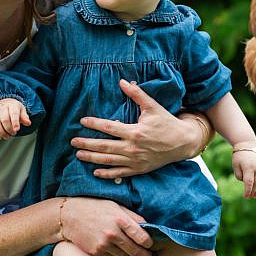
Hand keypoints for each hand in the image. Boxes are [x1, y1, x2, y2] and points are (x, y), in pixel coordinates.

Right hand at [0, 98, 30, 139]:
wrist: (4, 102)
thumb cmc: (14, 108)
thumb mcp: (21, 110)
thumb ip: (24, 117)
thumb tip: (28, 123)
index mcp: (12, 105)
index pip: (13, 114)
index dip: (15, 122)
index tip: (16, 130)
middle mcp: (2, 108)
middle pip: (4, 120)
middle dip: (9, 129)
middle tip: (13, 133)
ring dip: (1, 133)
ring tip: (7, 136)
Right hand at [60, 196, 152, 255]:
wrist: (70, 216)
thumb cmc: (95, 207)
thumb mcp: (116, 206)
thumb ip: (133, 217)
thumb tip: (148, 227)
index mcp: (121, 220)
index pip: (143, 238)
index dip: (150, 243)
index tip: (150, 244)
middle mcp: (113, 233)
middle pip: (136, 251)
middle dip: (144, 255)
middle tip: (147, 255)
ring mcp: (104, 244)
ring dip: (128, 254)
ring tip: (127, 248)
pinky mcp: (96, 252)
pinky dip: (116, 255)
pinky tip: (114, 247)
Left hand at [71, 79, 206, 178]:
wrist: (182, 142)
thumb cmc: (166, 123)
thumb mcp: (153, 106)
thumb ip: (137, 94)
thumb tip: (122, 81)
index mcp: (135, 132)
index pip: (109, 127)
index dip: (94, 124)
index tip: (82, 121)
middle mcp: (133, 148)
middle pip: (104, 146)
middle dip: (86, 144)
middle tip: (73, 142)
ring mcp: (135, 161)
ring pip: (109, 161)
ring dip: (92, 158)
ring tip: (78, 155)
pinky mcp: (139, 169)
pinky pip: (119, 173)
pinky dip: (107, 174)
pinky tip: (95, 172)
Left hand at [231, 148, 255, 197]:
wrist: (247, 144)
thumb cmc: (239, 156)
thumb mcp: (235, 165)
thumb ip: (239, 175)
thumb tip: (244, 182)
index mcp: (248, 168)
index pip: (249, 183)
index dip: (248, 191)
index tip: (245, 196)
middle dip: (254, 192)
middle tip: (251, 197)